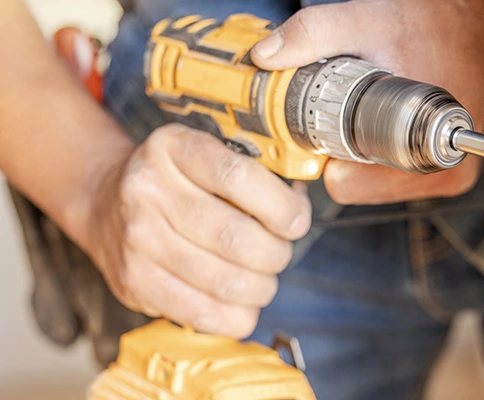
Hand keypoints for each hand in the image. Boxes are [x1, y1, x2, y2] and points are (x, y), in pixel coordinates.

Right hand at [84, 124, 310, 337]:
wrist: (105, 202)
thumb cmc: (176, 179)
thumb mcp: (207, 151)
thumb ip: (256, 171)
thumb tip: (300, 205)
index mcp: (173, 148)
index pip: (238, 177)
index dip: (281, 206)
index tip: (296, 220)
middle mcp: (148, 190)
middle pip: (236, 237)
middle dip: (276, 253)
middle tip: (280, 251)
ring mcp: (137, 240)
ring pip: (225, 281)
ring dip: (261, 287)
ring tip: (263, 277)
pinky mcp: (135, 282)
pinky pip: (203, 314)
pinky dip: (237, 315)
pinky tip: (242, 302)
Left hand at [251, 0, 483, 204]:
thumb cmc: (436, 20)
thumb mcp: (368, 19)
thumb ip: (314, 34)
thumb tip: (267, 58)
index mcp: (422, 147)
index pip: (345, 183)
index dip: (323, 152)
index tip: (323, 122)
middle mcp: (443, 171)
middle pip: (360, 186)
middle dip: (345, 152)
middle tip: (353, 108)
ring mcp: (449, 173)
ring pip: (378, 184)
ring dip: (366, 152)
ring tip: (376, 109)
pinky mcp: (453, 171)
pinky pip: (399, 176)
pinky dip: (387, 152)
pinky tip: (393, 119)